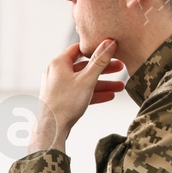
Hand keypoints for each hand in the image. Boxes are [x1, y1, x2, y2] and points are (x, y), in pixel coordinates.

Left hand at [30, 38, 124, 152]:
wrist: (51, 129)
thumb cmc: (65, 104)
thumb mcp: (87, 79)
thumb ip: (99, 61)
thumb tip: (109, 43)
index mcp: (59, 63)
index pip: (78, 49)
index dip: (95, 48)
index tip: (109, 49)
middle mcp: (56, 73)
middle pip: (84, 67)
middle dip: (103, 69)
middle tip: (120, 67)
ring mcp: (58, 87)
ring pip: (83, 81)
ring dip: (102, 83)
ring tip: (120, 86)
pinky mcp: (61, 99)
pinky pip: (79, 92)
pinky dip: (93, 93)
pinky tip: (109, 96)